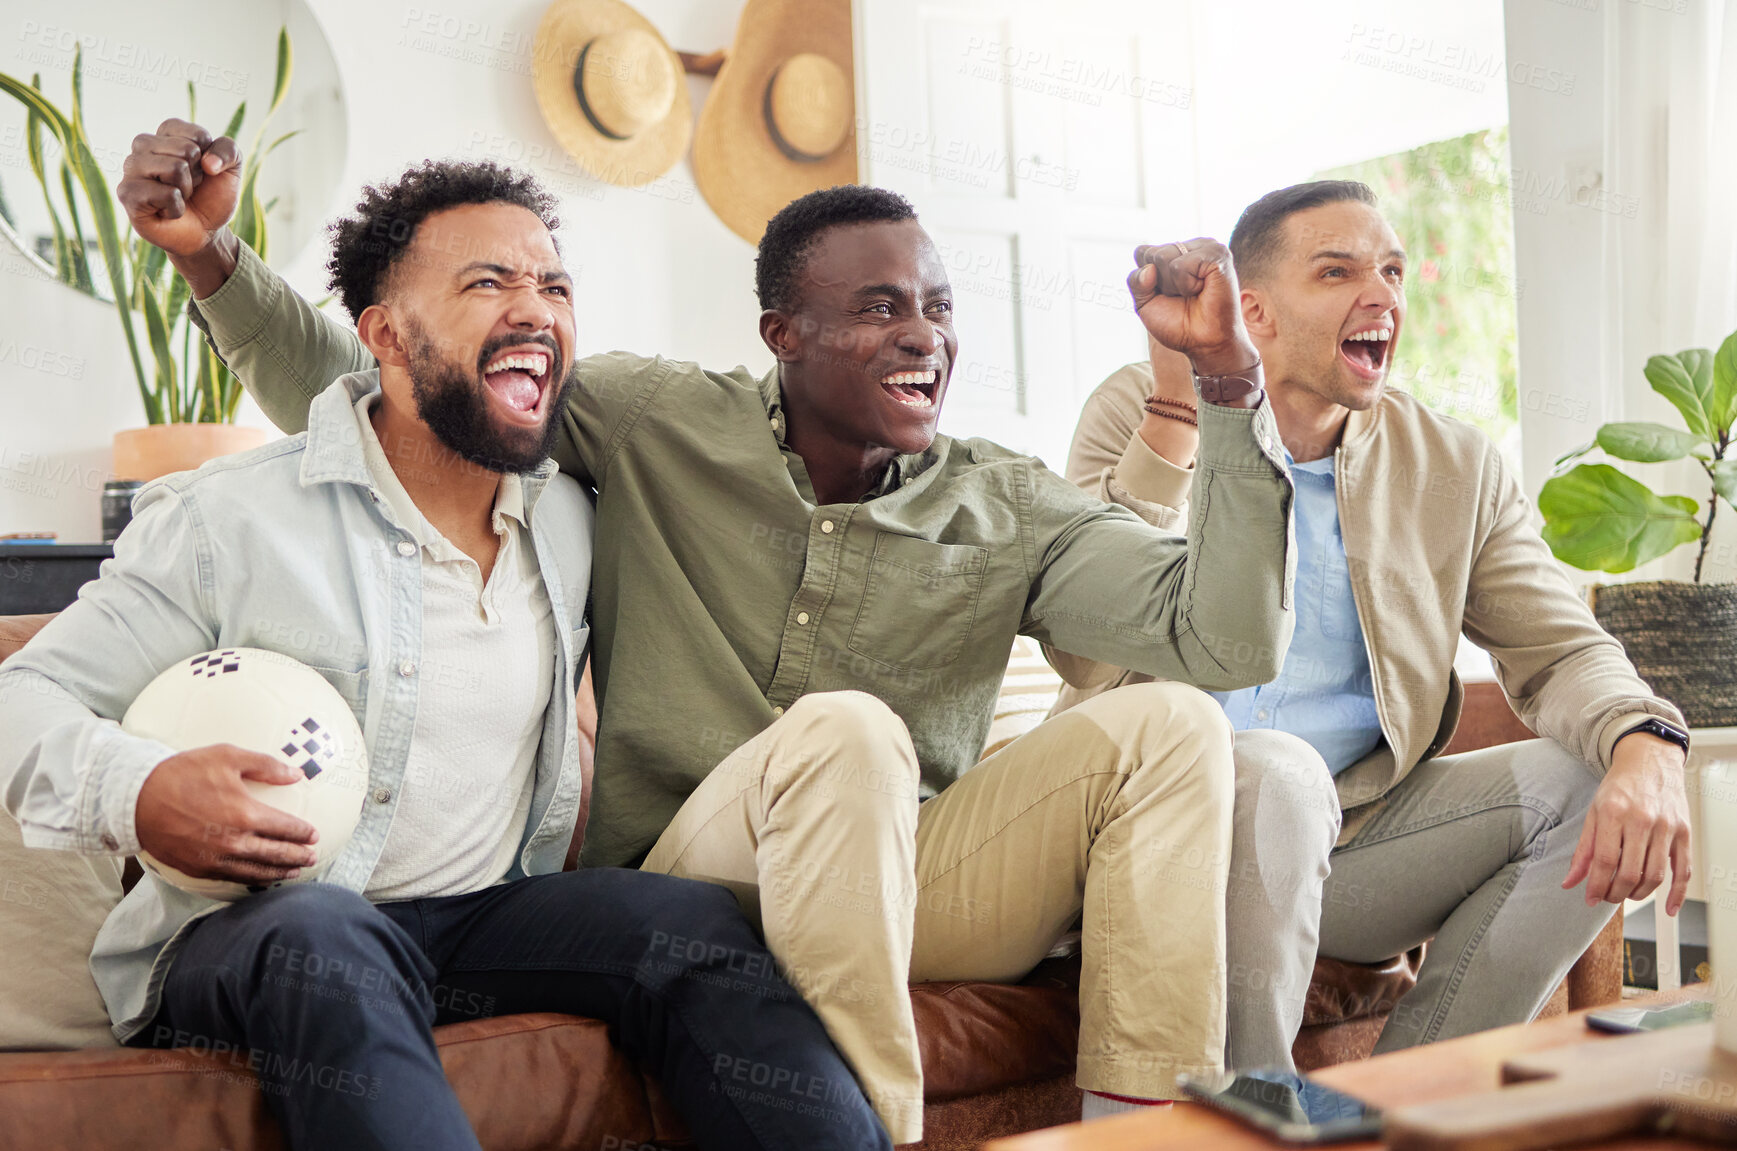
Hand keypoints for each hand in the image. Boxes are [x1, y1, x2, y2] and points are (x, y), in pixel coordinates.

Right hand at [118, 119, 241, 294]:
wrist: (205, 231)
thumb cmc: (211, 195)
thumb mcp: (231, 169)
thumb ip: (229, 150)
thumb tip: (208, 162)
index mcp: (167, 133)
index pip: (197, 135)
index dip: (209, 158)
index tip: (202, 170)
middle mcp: (144, 145)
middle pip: (187, 150)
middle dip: (197, 175)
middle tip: (188, 187)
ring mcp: (131, 168)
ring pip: (174, 168)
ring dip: (186, 190)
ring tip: (177, 197)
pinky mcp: (127, 193)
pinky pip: (164, 193)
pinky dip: (176, 208)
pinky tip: (166, 211)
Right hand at [135, 744, 318, 884]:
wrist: (135, 799)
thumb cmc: (182, 773)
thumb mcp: (227, 756)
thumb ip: (266, 766)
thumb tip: (296, 774)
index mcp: (246, 813)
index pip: (285, 828)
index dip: (302, 833)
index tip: (314, 835)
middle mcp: (235, 841)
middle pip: (276, 853)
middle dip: (297, 856)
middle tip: (312, 857)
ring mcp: (216, 859)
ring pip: (256, 871)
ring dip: (278, 872)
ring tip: (294, 872)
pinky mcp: (198, 868)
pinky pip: (232, 877)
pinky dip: (251, 879)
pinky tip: (259, 878)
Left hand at [1127, 239, 1257, 375]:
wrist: (1203, 343)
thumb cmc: (1178, 324)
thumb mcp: (1145, 304)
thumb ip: (1136, 282)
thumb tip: (1149, 268)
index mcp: (1174, 253)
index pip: (1142, 253)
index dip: (1146, 281)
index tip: (1166, 295)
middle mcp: (1189, 246)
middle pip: (1152, 255)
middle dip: (1161, 283)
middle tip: (1183, 297)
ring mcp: (1205, 247)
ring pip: (1164, 257)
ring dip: (1174, 284)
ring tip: (1194, 293)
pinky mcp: (1217, 254)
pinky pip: (1182, 264)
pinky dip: (1186, 284)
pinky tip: (1202, 289)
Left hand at [1562, 733, 1690, 913]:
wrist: (1650, 762)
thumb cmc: (1620, 787)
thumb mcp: (1594, 813)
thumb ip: (1583, 850)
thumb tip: (1569, 882)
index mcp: (1614, 813)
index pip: (1605, 860)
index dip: (1597, 885)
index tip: (1591, 898)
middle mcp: (1642, 820)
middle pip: (1630, 872)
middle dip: (1616, 893)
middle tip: (1607, 897)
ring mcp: (1667, 826)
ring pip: (1655, 875)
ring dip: (1639, 894)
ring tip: (1626, 893)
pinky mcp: (1684, 832)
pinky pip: (1683, 870)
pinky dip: (1677, 894)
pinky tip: (1668, 908)